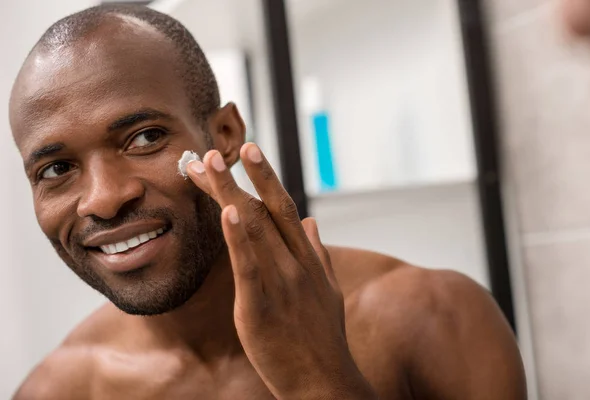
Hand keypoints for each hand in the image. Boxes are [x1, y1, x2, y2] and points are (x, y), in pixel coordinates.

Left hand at [186, 143, 376, 399]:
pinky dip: (238, 235)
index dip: (264, 177)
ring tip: (207, 165)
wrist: (324, 383)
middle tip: (225, 145)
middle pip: (266, 208)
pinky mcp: (261, 306)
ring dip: (228, 191)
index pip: (283, 207)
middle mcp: (296, 262)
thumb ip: (319, 253)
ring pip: (253, 227)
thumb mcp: (328, 290)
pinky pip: (248, 264)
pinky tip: (228, 210)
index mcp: (308, 258)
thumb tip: (312, 222)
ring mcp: (281, 282)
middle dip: (245, 174)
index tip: (248, 153)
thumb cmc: (323, 339)